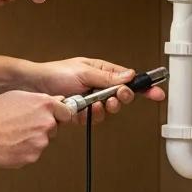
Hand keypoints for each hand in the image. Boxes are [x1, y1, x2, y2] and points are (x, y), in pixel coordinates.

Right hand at [0, 90, 72, 168]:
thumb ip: (39, 100)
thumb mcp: (17, 96)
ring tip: (13, 134)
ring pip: (42, 142)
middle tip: (23, 126)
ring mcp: (41, 141)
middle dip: (42, 128)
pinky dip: (24, 151)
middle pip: (54, 128)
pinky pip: (32, 153)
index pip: (66, 112)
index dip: (58, 115)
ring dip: (32, 140)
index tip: (55, 118)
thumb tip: (55, 101)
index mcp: (44, 105)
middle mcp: (46, 122)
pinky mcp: (33, 156)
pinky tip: (11, 143)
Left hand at [34, 57, 165, 124]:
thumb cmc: (55, 73)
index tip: (156, 93)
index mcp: (102, 72)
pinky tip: (80, 111)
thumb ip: (108, 77)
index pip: (128, 79)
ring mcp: (90, 101)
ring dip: (103, 109)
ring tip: (94, 104)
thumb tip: (129, 76)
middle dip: (119, 99)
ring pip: (107, 111)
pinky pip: (91, 119)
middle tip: (115, 97)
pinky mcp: (80, 113)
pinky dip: (87, 116)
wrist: (34, 87)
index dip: (143, 87)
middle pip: (121, 97)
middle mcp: (98, 86)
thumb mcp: (84, 72)